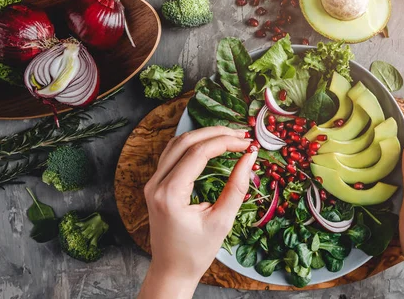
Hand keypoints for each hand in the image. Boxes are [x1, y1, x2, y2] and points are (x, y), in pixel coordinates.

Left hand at [137, 126, 256, 298]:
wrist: (172, 270)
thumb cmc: (197, 252)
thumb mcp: (222, 221)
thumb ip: (237, 186)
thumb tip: (250, 157)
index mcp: (169, 194)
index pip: (199, 153)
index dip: (226, 142)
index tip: (248, 143)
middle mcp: (156, 184)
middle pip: (186, 141)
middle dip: (216, 133)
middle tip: (242, 135)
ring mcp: (153, 183)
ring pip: (177, 143)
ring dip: (204, 136)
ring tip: (230, 137)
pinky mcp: (156, 184)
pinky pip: (173, 154)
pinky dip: (194, 145)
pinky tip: (212, 145)